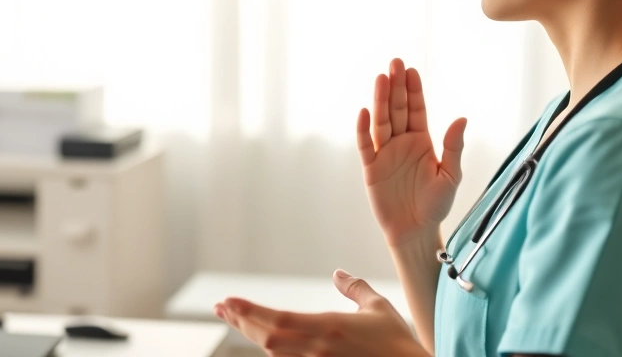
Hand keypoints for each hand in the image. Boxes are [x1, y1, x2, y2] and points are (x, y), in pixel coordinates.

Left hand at [213, 269, 427, 356]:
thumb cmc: (398, 343)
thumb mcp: (379, 309)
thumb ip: (355, 289)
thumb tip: (338, 273)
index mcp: (328, 327)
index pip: (277, 319)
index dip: (249, 311)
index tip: (228, 301)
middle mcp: (317, 349)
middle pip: (267, 337)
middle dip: (242, 322)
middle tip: (222, 308)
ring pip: (274, 354)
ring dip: (253, 335)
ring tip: (236, 319)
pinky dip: (274, 353)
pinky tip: (265, 341)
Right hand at [358, 59, 466, 245]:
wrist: (416, 232)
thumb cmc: (436, 205)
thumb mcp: (451, 176)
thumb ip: (454, 147)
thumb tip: (461, 119)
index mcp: (422, 141)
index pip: (416, 109)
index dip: (414, 90)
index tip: (411, 70)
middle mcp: (402, 142)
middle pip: (397, 109)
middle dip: (396, 87)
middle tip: (394, 63)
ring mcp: (385, 153)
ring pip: (381, 121)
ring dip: (380, 100)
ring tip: (381, 79)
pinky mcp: (371, 168)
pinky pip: (365, 145)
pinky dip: (364, 129)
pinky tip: (364, 112)